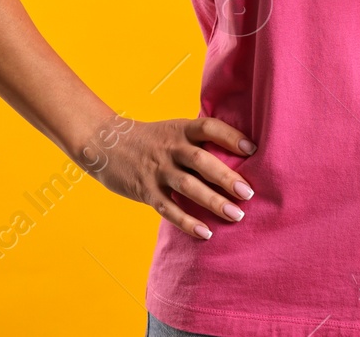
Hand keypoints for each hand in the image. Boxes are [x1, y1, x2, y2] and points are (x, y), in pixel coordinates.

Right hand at [88, 115, 256, 239]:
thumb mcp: (175, 131)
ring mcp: (157, 170)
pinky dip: (187, 222)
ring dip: (213, 202)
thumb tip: (242, 154)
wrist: (107, 146)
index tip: (252, 149)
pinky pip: (169, 209)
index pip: (209, 127)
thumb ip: (200, 141)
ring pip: (187, 186)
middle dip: (226, 177)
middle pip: (201, 160)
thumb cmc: (153, 140)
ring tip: (235, 215)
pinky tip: (205, 233)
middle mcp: (170, 148)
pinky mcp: (146, 191)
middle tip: (249, 193)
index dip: (231, 136)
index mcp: (181, 129)